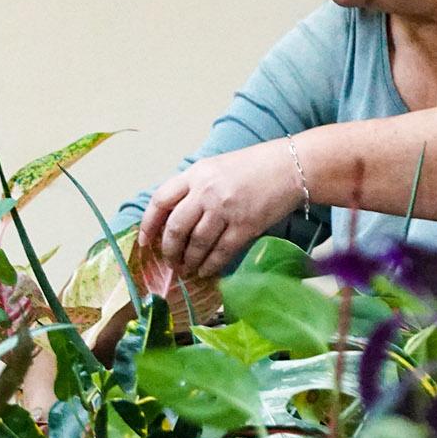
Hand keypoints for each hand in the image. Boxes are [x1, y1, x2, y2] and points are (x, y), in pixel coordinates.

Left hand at [139, 140, 302, 276]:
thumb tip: (174, 216)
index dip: (148, 224)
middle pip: (176, 227)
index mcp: (196, 173)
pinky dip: (210, 265)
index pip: (160, 200)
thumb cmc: (252, 167)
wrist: (290, 166)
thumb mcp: (215, 167)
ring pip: (196, 243)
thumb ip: (194, 187)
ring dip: (189, 261)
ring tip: (187, 269)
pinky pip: (221, 252)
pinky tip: (206, 271)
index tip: (145, 241)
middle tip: (170, 261)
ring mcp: (225, 209)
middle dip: (169, 249)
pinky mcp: (245, 225)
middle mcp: (206, 191)